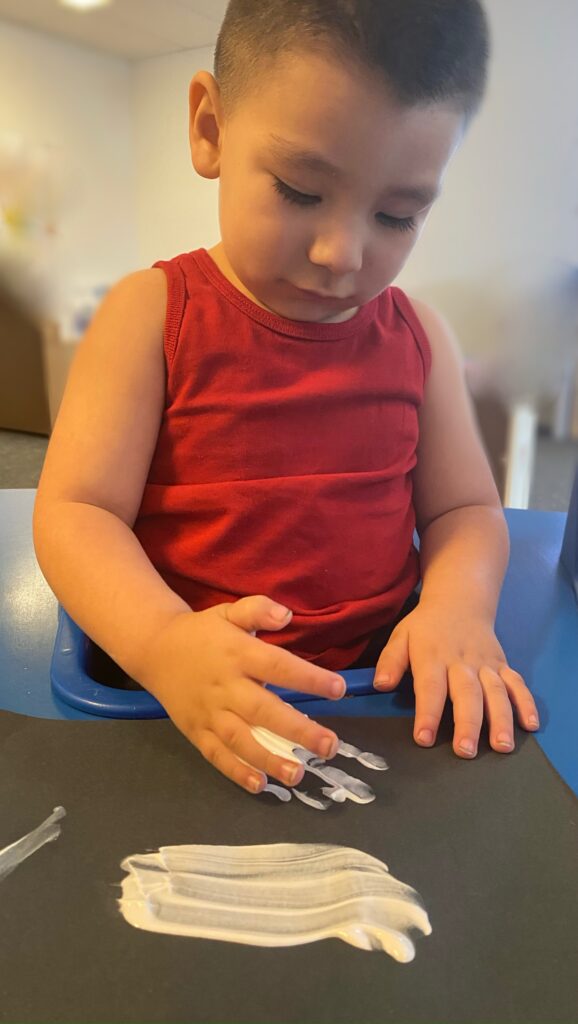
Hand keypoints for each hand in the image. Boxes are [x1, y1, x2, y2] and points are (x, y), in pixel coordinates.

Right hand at [137, 596, 344, 792]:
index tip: (338, 689)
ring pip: (240, 739)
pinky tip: (260, 785)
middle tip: (330, 745)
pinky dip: (236, 771)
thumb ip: (258, 610)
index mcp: (238, 654)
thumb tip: (287, 615)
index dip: (308, 678)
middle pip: (263, 710)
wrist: (154, 649)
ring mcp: (209, 712)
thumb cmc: (202, 633)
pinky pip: (216, 754)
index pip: (277, 666)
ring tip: (298, 773)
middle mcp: (225, 686)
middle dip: (298, 730)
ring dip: (269, 758)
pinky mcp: (196, 731)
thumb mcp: (229, 612)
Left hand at [373, 600, 539, 757]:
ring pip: (496, 692)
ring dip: (500, 719)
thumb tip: (381, 684)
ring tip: (502, 746)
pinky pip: (517, 684)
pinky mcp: (502, 665)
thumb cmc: (426, 627)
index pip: (430, 688)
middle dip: (467, 724)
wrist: (459, 602)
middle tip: (466, 751)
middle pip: (467, 694)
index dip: (428, 714)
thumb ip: (390, 661)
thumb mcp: (401, 636)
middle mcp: (462, 663)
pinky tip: (529, 725)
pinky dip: (526, 704)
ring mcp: (486, 665)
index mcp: (433, 658)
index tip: (424, 738)